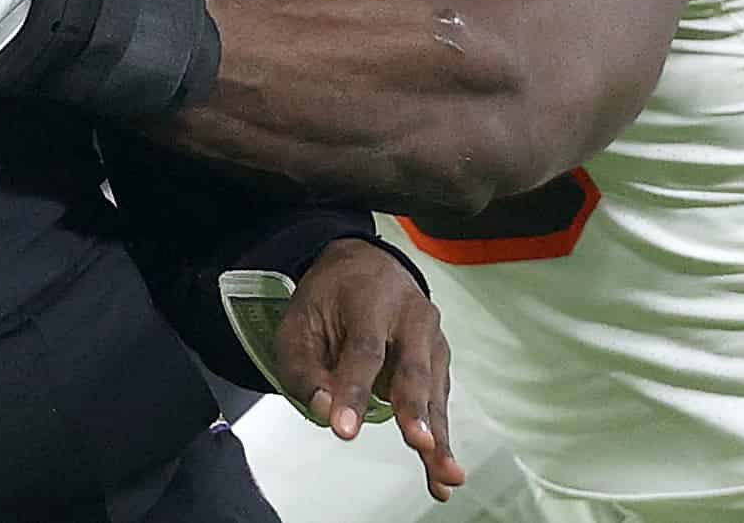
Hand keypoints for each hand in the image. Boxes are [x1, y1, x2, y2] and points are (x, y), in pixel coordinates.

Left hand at [276, 240, 464, 501]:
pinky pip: (439, 404)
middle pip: (412, 367)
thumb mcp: (299, 324)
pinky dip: (440, 440)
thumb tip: (324, 412)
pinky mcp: (439, 361)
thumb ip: (304, 369)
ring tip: (444, 476)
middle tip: (419, 443)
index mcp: (370, 298)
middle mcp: (410, 315)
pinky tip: (443, 475)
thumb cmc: (330, 300)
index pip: (363, 349)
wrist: (367, 266)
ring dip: (438, 436)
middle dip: (414, 409)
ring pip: (434, 391)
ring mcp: (431, 338)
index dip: (354, 390)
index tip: (344, 429)